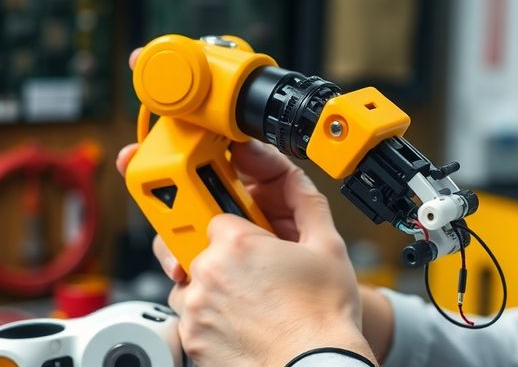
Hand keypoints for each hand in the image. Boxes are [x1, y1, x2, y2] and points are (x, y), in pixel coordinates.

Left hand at [116, 51, 375, 365]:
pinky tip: (243, 322)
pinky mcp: (190, 340)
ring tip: (252, 301)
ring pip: (189, 282)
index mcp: (235, 242)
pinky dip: (210, 317)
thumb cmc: (324, 317)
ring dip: (212, 285)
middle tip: (251, 270)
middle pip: (196, 245)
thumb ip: (302, 199)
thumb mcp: (328, 246)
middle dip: (217, 252)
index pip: (219, 214)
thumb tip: (287, 177)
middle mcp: (206, 272)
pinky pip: (190, 316)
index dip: (239, 225)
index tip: (247, 233)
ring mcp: (194, 309)